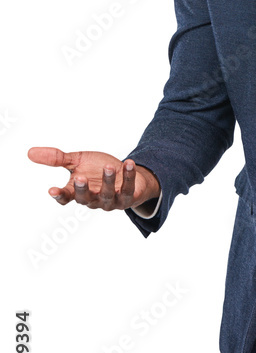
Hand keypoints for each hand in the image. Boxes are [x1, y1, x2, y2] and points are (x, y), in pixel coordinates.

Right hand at [27, 147, 160, 210]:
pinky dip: (128, 176)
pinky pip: (129, 188)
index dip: (60, 196)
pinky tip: (128, 163)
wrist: (125, 173)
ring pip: (107, 194)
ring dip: (107, 181)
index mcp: (78, 192)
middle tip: (79, 177)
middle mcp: (94, 199)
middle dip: (82, 189)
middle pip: (86, 198)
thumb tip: (30, 152)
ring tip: (108, 166)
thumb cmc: (98, 168)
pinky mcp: (128, 197)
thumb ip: (57, 159)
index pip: (66, 197)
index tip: (52, 191)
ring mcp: (111, 201)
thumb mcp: (77, 161)